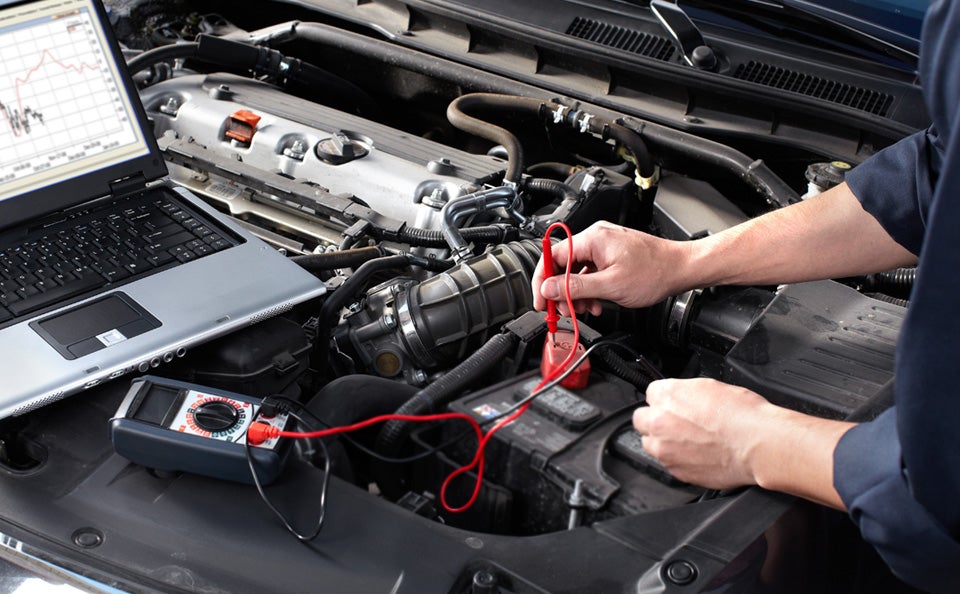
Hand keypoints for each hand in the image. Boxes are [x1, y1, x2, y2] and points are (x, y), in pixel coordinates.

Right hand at [532, 221, 690, 315]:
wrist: (681, 268)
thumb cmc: (654, 272)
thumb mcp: (610, 286)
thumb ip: (575, 287)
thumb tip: (548, 289)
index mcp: (593, 239)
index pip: (552, 256)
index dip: (542, 280)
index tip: (541, 300)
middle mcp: (596, 237)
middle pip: (563, 264)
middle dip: (561, 291)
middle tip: (563, 311)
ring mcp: (604, 245)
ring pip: (577, 270)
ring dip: (576, 293)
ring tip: (585, 309)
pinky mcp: (612, 254)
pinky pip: (590, 271)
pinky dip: (589, 288)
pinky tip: (596, 302)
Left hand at [632, 378, 773, 489]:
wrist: (759, 444)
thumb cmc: (743, 415)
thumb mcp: (711, 386)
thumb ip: (685, 392)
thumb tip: (681, 398)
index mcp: (667, 395)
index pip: (651, 393)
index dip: (666, 400)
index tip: (675, 405)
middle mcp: (659, 422)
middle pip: (642, 419)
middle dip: (656, 420)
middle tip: (677, 423)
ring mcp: (665, 449)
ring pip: (650, 444)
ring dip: (663, 441)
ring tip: (689, 441)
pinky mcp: (675, 471)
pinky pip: (667, 463)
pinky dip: (678, 459)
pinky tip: (698, 454)